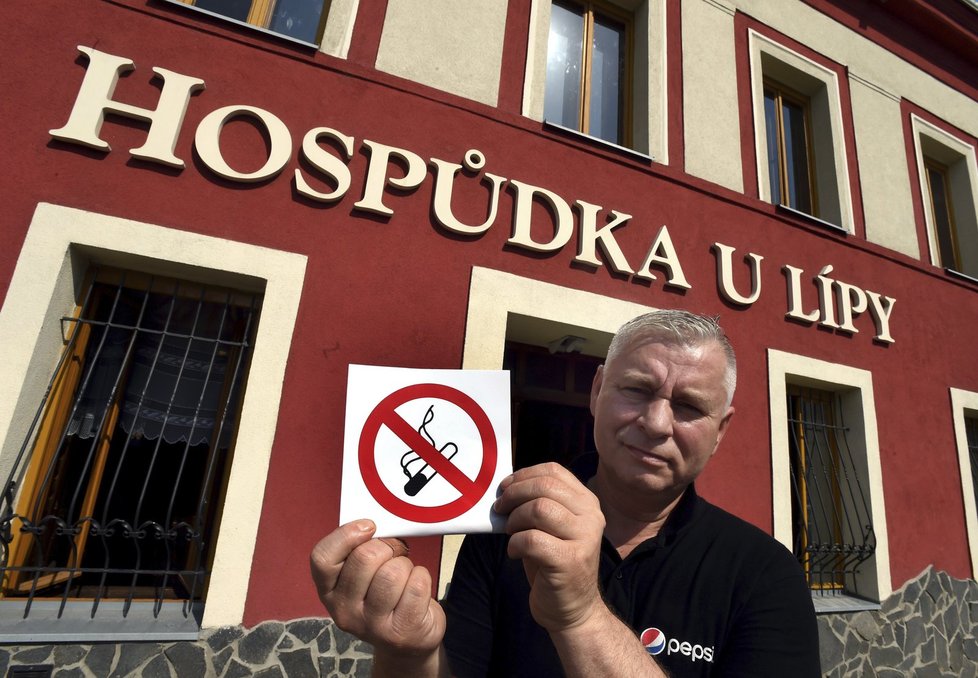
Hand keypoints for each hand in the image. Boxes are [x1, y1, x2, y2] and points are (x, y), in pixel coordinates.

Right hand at [310, 520, 445, 656]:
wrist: (407, 642)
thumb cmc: (384, 595)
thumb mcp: (362, 576)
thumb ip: (360, 551)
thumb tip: (374, 526)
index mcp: (329, 591)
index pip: (322, 558)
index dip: (345, 535)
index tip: (369, 527)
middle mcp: (344, 611)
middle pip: (365, 558)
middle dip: (388, 547)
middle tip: (396, 552)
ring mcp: (372, 626)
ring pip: (393, 572)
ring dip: (406, 565)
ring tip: (405, 576)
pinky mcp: (401, 632)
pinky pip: (418, 585)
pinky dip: (422, 578)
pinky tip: (416, 590)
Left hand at [493, 463, 606, 631]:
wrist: (573, 610)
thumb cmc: (554, 564)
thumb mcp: (551, 527)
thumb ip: (538, 503)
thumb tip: (504, 488)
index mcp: (586, 502)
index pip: (553, 471)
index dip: (523, 475)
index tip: (505, 488)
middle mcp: (591, 516)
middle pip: (544, 486)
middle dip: (514, 494)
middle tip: (499, 509)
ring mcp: (584, 538)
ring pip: (539, 509)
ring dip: (514, 519)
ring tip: (510, 533)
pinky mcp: (571, 561)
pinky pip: (532, 539)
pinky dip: (515, 544)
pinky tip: (514, 552)